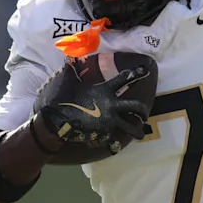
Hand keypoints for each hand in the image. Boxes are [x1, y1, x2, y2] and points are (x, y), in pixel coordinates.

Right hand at [33, 61, 151, 149]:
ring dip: (137, 131)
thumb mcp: (69, 81)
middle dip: (143, 111)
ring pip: (131, 128)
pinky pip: (114, 139)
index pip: (124, 78)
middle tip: (145, 115)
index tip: (145, 70)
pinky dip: (115, 142)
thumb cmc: (64, 98)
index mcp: (105, 90)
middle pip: (136, 108)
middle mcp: (112, 106)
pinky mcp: (104, 134)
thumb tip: (69, 57)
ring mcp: (109, 121)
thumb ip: (72, 70)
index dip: (136, 73)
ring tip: (140, 134)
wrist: (57, 119)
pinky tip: (116, 144)